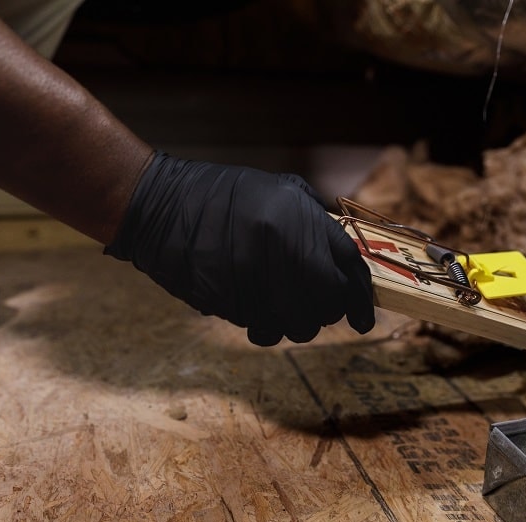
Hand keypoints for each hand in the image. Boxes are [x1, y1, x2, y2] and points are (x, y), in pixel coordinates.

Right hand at [105, 151, 374, 345]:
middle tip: (317, 306)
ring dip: (295, 323)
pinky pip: (260, 327)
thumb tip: (344, 261)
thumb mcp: (281, 190)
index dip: (360, 301)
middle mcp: (280, 250)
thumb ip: (316, 223)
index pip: (347, 272)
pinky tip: (255, 307)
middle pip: (325, 306)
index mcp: (299, 219)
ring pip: (294, 326)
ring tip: (283, 308)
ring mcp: (252, 279)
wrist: (161, 205)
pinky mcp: (227, 301)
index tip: (364, 319)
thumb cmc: (225, 194)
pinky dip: (263, 324)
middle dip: (326, 312)